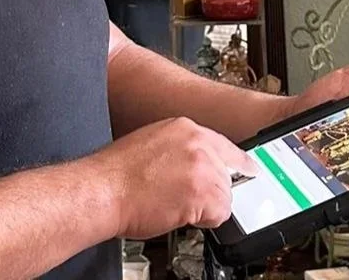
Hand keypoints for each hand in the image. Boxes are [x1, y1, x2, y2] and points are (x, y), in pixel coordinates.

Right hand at [91, 117, 259, 239]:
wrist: (102, 190)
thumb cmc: (116, 174)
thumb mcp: (151, 144)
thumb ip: (181, 149)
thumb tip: (197, 164)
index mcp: (184, 128)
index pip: (225, 146)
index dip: (235, 165)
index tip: (246, 172)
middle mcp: (197, 142)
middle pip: (228, 173)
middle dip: (212, 190)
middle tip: (185, 198)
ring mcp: (201, 166)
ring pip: (226, 194)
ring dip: (206, 206)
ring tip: (176, 204)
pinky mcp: (202, 191)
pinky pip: (221, 213)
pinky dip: (206, 220)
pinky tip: (180, 214)